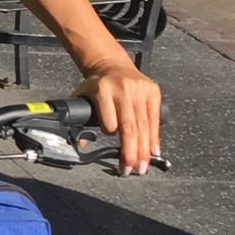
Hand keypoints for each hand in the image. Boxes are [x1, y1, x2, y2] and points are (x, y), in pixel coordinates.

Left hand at [76, 57, 161, 174]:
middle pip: (129, 126)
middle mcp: (123, 89)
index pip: (109, 119)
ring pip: (144, 125)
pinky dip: (154, 138)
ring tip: (142, 166)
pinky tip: (154, 151)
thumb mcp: (83, 96)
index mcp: (102, 89)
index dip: (111, 133)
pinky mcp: (153, 92)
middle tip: (131, 169)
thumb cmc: (98, 84)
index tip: (112, 148)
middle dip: (131, 151)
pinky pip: (155, 120)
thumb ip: (79, 118)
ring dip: (144, 149)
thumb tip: (81, 142)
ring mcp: (140, 90)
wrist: (113, 64)